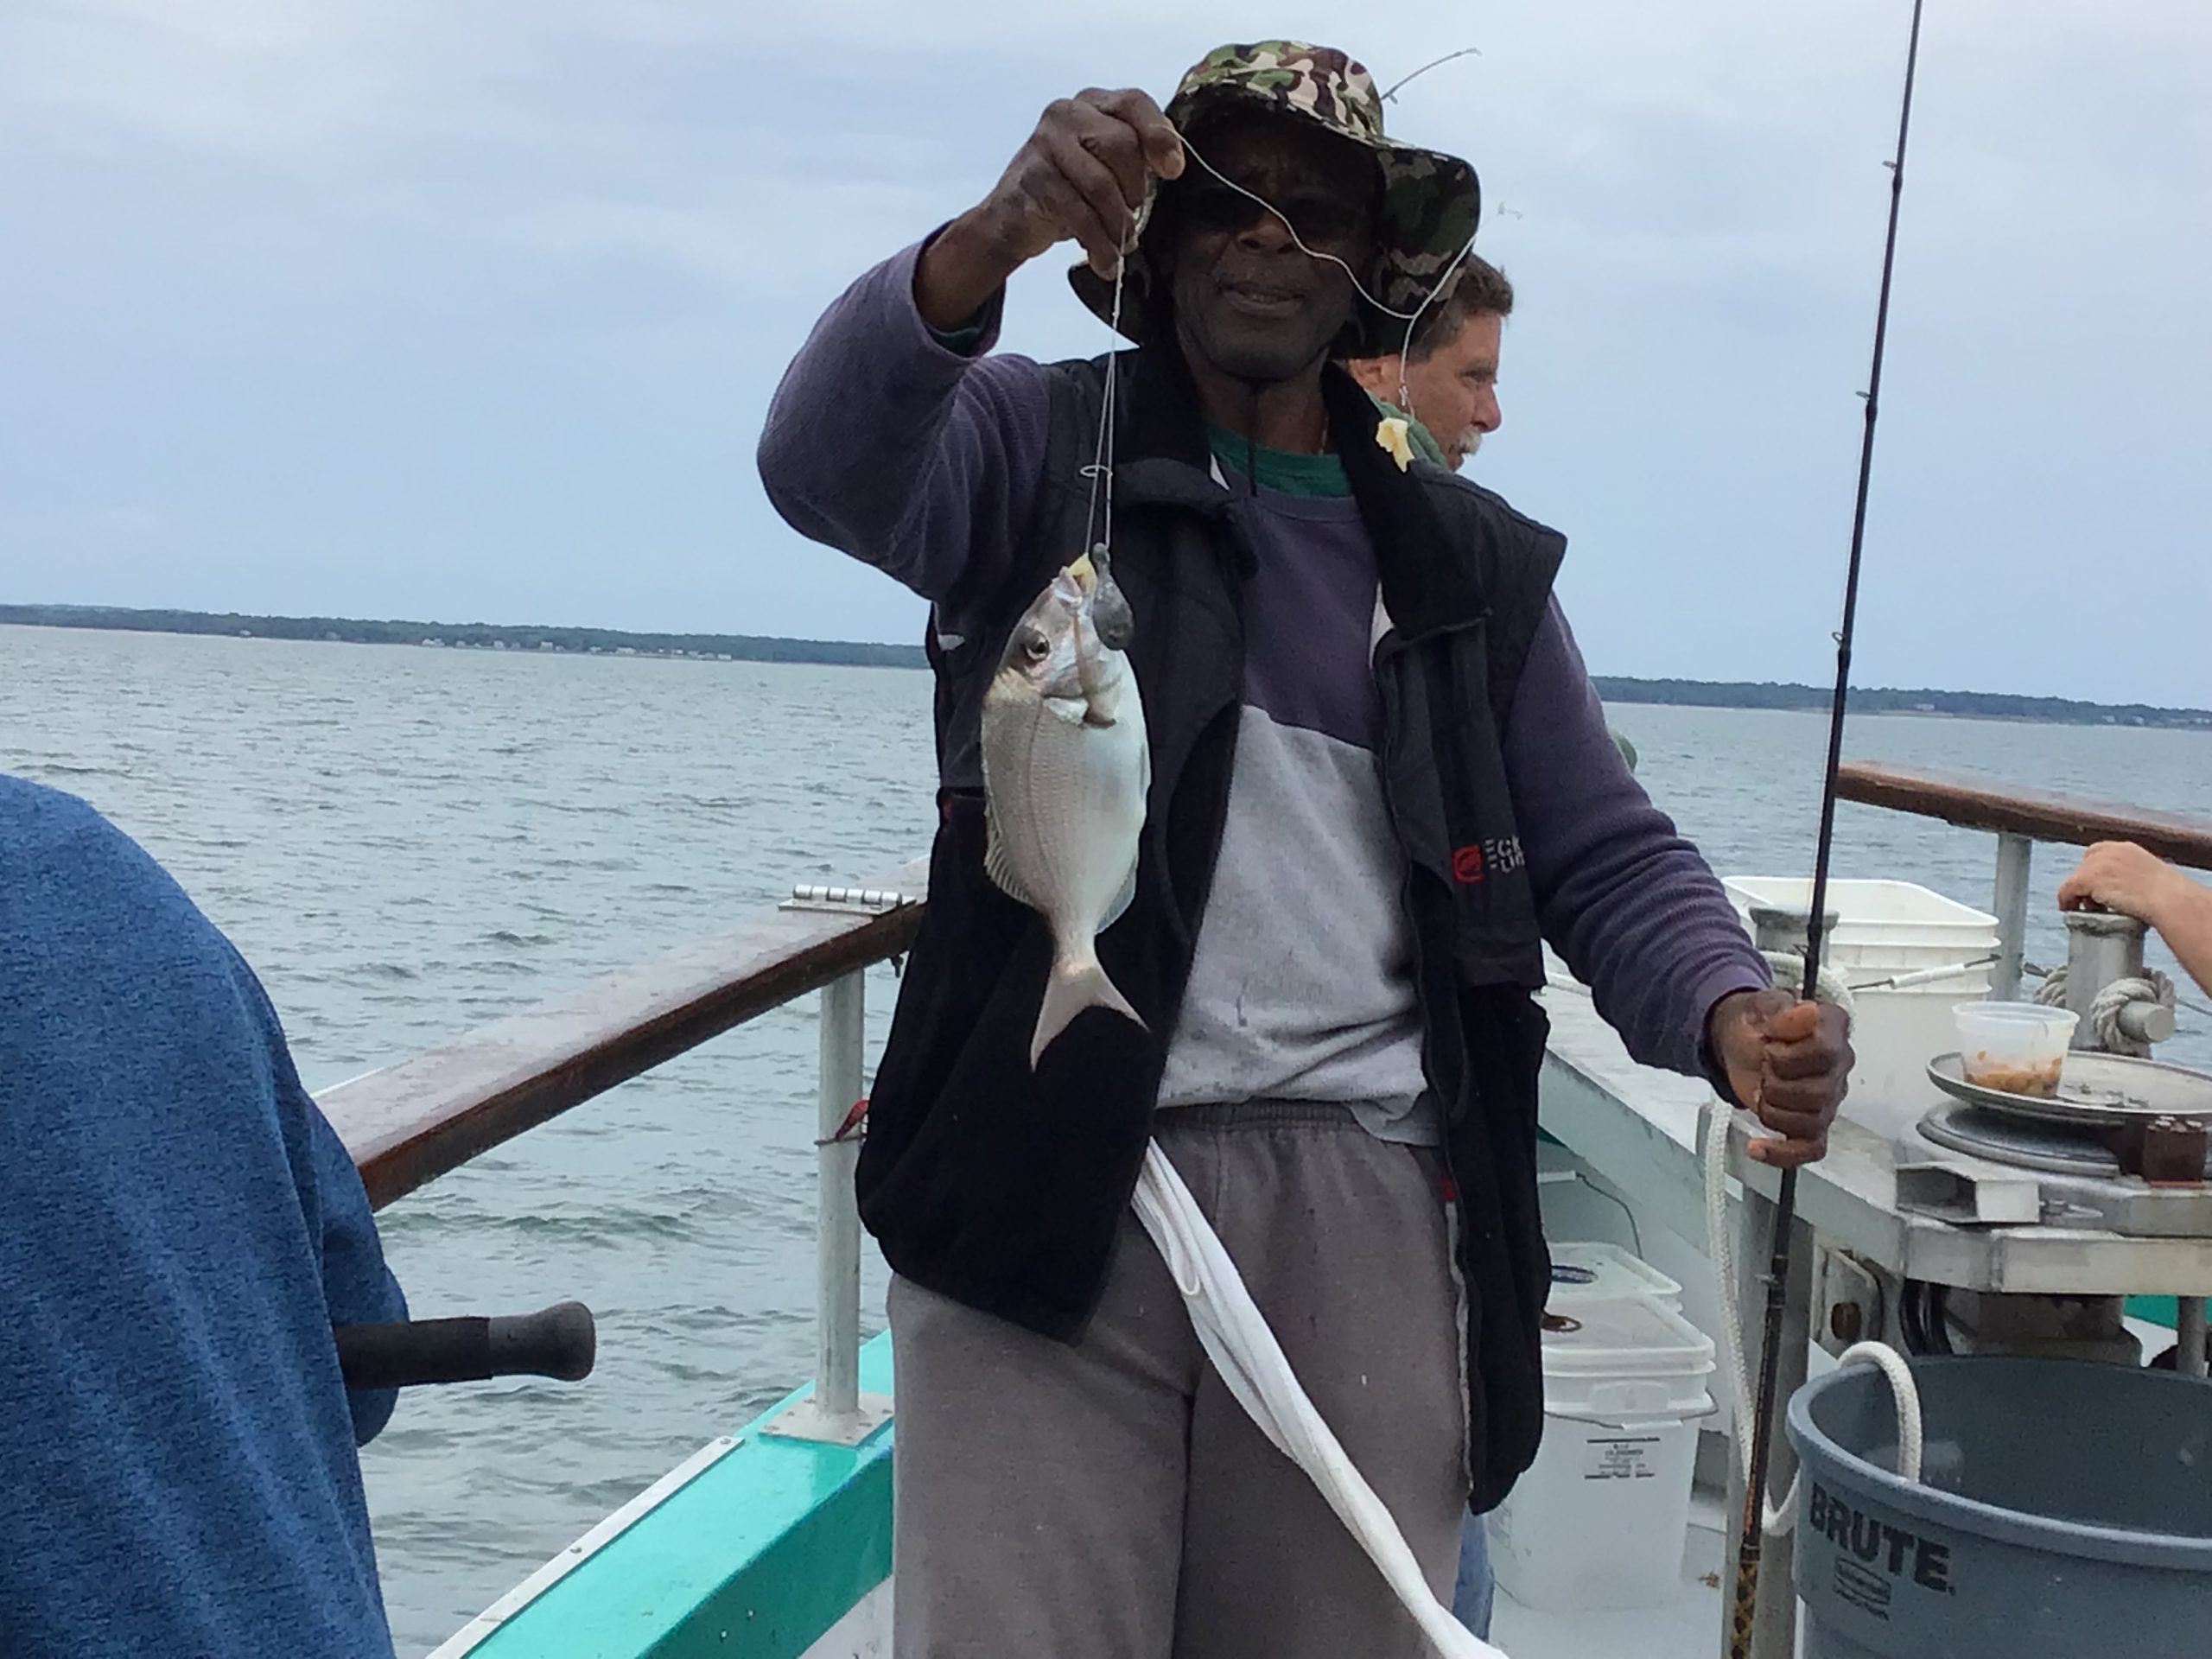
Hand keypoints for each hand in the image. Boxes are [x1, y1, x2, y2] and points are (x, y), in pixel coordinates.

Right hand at [916, 88, 1184, 327]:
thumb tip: (1172, 165)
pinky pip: (1079, 214)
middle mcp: (1067, 114)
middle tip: (1133, 214)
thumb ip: (1138, 156)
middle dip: (1134, 188)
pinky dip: (1098, 244)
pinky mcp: (1034, 179)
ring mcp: (1046, 143)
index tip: (1173, 171)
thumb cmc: (1070, 190)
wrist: (1013, 218)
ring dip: (1117, 224)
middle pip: (1121, 143)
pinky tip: (1105, 261)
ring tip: (1121, 246)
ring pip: (1100, 183)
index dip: (1159, 135)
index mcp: (1093, 104)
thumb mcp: (1108, 166)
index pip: (1135, 103)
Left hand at [1708, 988, 1852, 1168]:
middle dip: (1776, 1084)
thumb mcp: (1761, 1009)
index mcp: (1833, 1031)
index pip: (1826, 1052)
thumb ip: (1785, 1013)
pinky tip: (1757, 1147)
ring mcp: (1830, 1098)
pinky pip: (1811, 1149)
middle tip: (1762, 1069)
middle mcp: (1840, 1065)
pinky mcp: (1813, 1122)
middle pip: (1818, 1092)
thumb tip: (1809, 1011)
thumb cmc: (1756, 1024)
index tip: (1768, 1048)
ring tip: (1762, 1091)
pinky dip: (1782, 1153)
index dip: (1789, 1056)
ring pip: (1811, 1122)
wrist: (1740, 1042)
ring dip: (1772, 1110)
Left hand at [2057, 841, 2190, 929]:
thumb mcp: (2151, 878)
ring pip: (2075, 878)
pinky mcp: (2088, 878)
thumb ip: (2133, 878)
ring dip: (2076, 893)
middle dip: (2085, 882)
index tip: (2095, 886)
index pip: (2098, 853)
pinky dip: (2066, 900)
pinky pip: (2067, 889)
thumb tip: (2124, 891)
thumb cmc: (2169, 896)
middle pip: (2084, 865)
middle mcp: (2110, 851)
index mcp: (2126, 849)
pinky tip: (2069, 910)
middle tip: (2089, 901)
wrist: (2170, 900)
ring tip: (2083, 909)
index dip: (2093, 870)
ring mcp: (2097, 863)